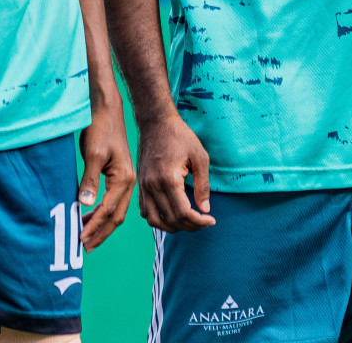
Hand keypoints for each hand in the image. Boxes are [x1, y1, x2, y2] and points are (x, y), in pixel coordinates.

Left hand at [77, 95, 134, 250]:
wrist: (108, 111)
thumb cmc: (101, 129)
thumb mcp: (93, 154)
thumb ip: (89, 180)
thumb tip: (84, 205)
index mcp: (124, 179)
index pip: (108, 210)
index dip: (94, 227)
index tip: (80, 239)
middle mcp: (128, 183)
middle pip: (116, 217)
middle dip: (100, 234)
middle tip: (84, 248)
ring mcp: (126, 181)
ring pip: (116, 212)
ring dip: (101, 226)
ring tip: (85, 238)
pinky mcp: (119, 178)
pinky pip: (113, 203)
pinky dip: (102, 214)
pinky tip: (89, 218)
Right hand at [136, 115, 213, 232]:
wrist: (156, 123)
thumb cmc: (180, 136)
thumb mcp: (200, 156)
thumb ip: (203, 185)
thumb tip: (205, 210)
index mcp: (168, 178)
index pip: (183, 213)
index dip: (199, 222)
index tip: (211, 219)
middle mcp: (152, 186)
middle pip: (170, 220)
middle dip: (190, 226)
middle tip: (204, 221)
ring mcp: (144, 187)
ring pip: (155, 221)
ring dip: (173, 227)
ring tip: (188, 222)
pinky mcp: (140, 186)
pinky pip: (146, 212)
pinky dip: (158, 220)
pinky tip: (171, 215)